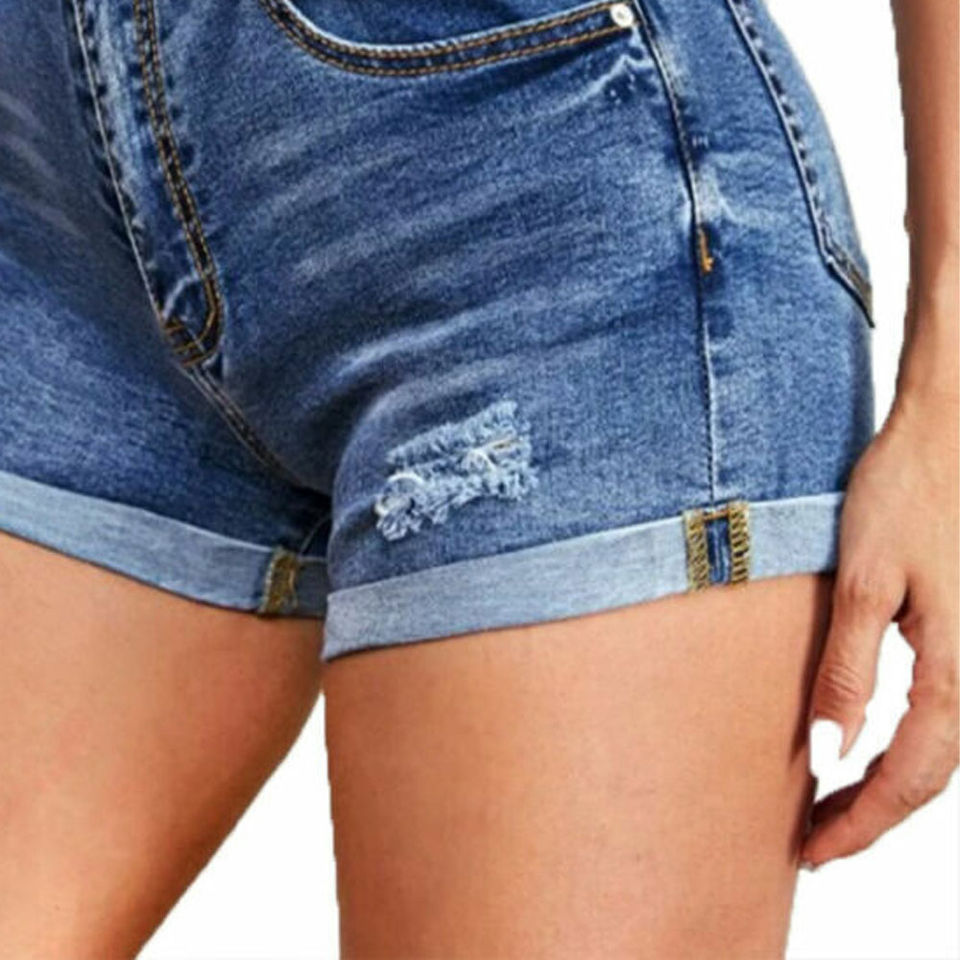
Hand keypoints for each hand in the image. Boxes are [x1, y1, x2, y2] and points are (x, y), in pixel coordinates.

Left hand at [800, 387, 958, 868]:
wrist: (944, 439)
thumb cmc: (902, 500)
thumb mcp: (861, 585)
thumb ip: (847, 671)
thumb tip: (830, 754)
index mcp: (954, 671)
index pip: (907, 778)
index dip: (860, 824)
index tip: (812, 852)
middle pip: (928, 776)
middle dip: (870, 816)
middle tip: (812, 841)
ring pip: (938, 751)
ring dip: (885, 787)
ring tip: (830, 808)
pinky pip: (941, 715)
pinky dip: (902, 747)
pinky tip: (866, 748)